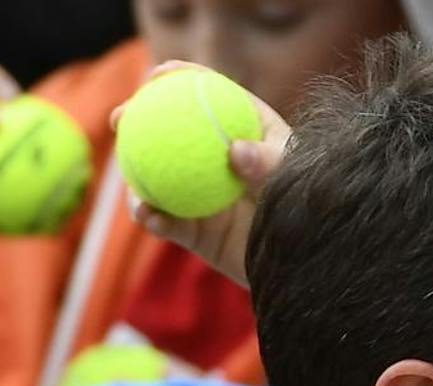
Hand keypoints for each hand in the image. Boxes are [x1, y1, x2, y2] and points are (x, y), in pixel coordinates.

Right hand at [121, 62, 293, 288]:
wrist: (304, 264)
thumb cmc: (311, 210)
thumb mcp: (296, 179)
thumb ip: (271, 164)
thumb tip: (235, 150)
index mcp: (242, 132)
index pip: (209, 96)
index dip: (180, 78)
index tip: (160, 74)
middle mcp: (215, 161)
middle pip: (167, 132)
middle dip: (136, 118)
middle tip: (122, 117)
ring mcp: (200, 196)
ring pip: (155, 179)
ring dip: (133, 173)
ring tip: (127, 170)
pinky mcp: (193, 233)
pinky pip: (166, 223)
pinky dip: (152, 218)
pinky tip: (147, 215)